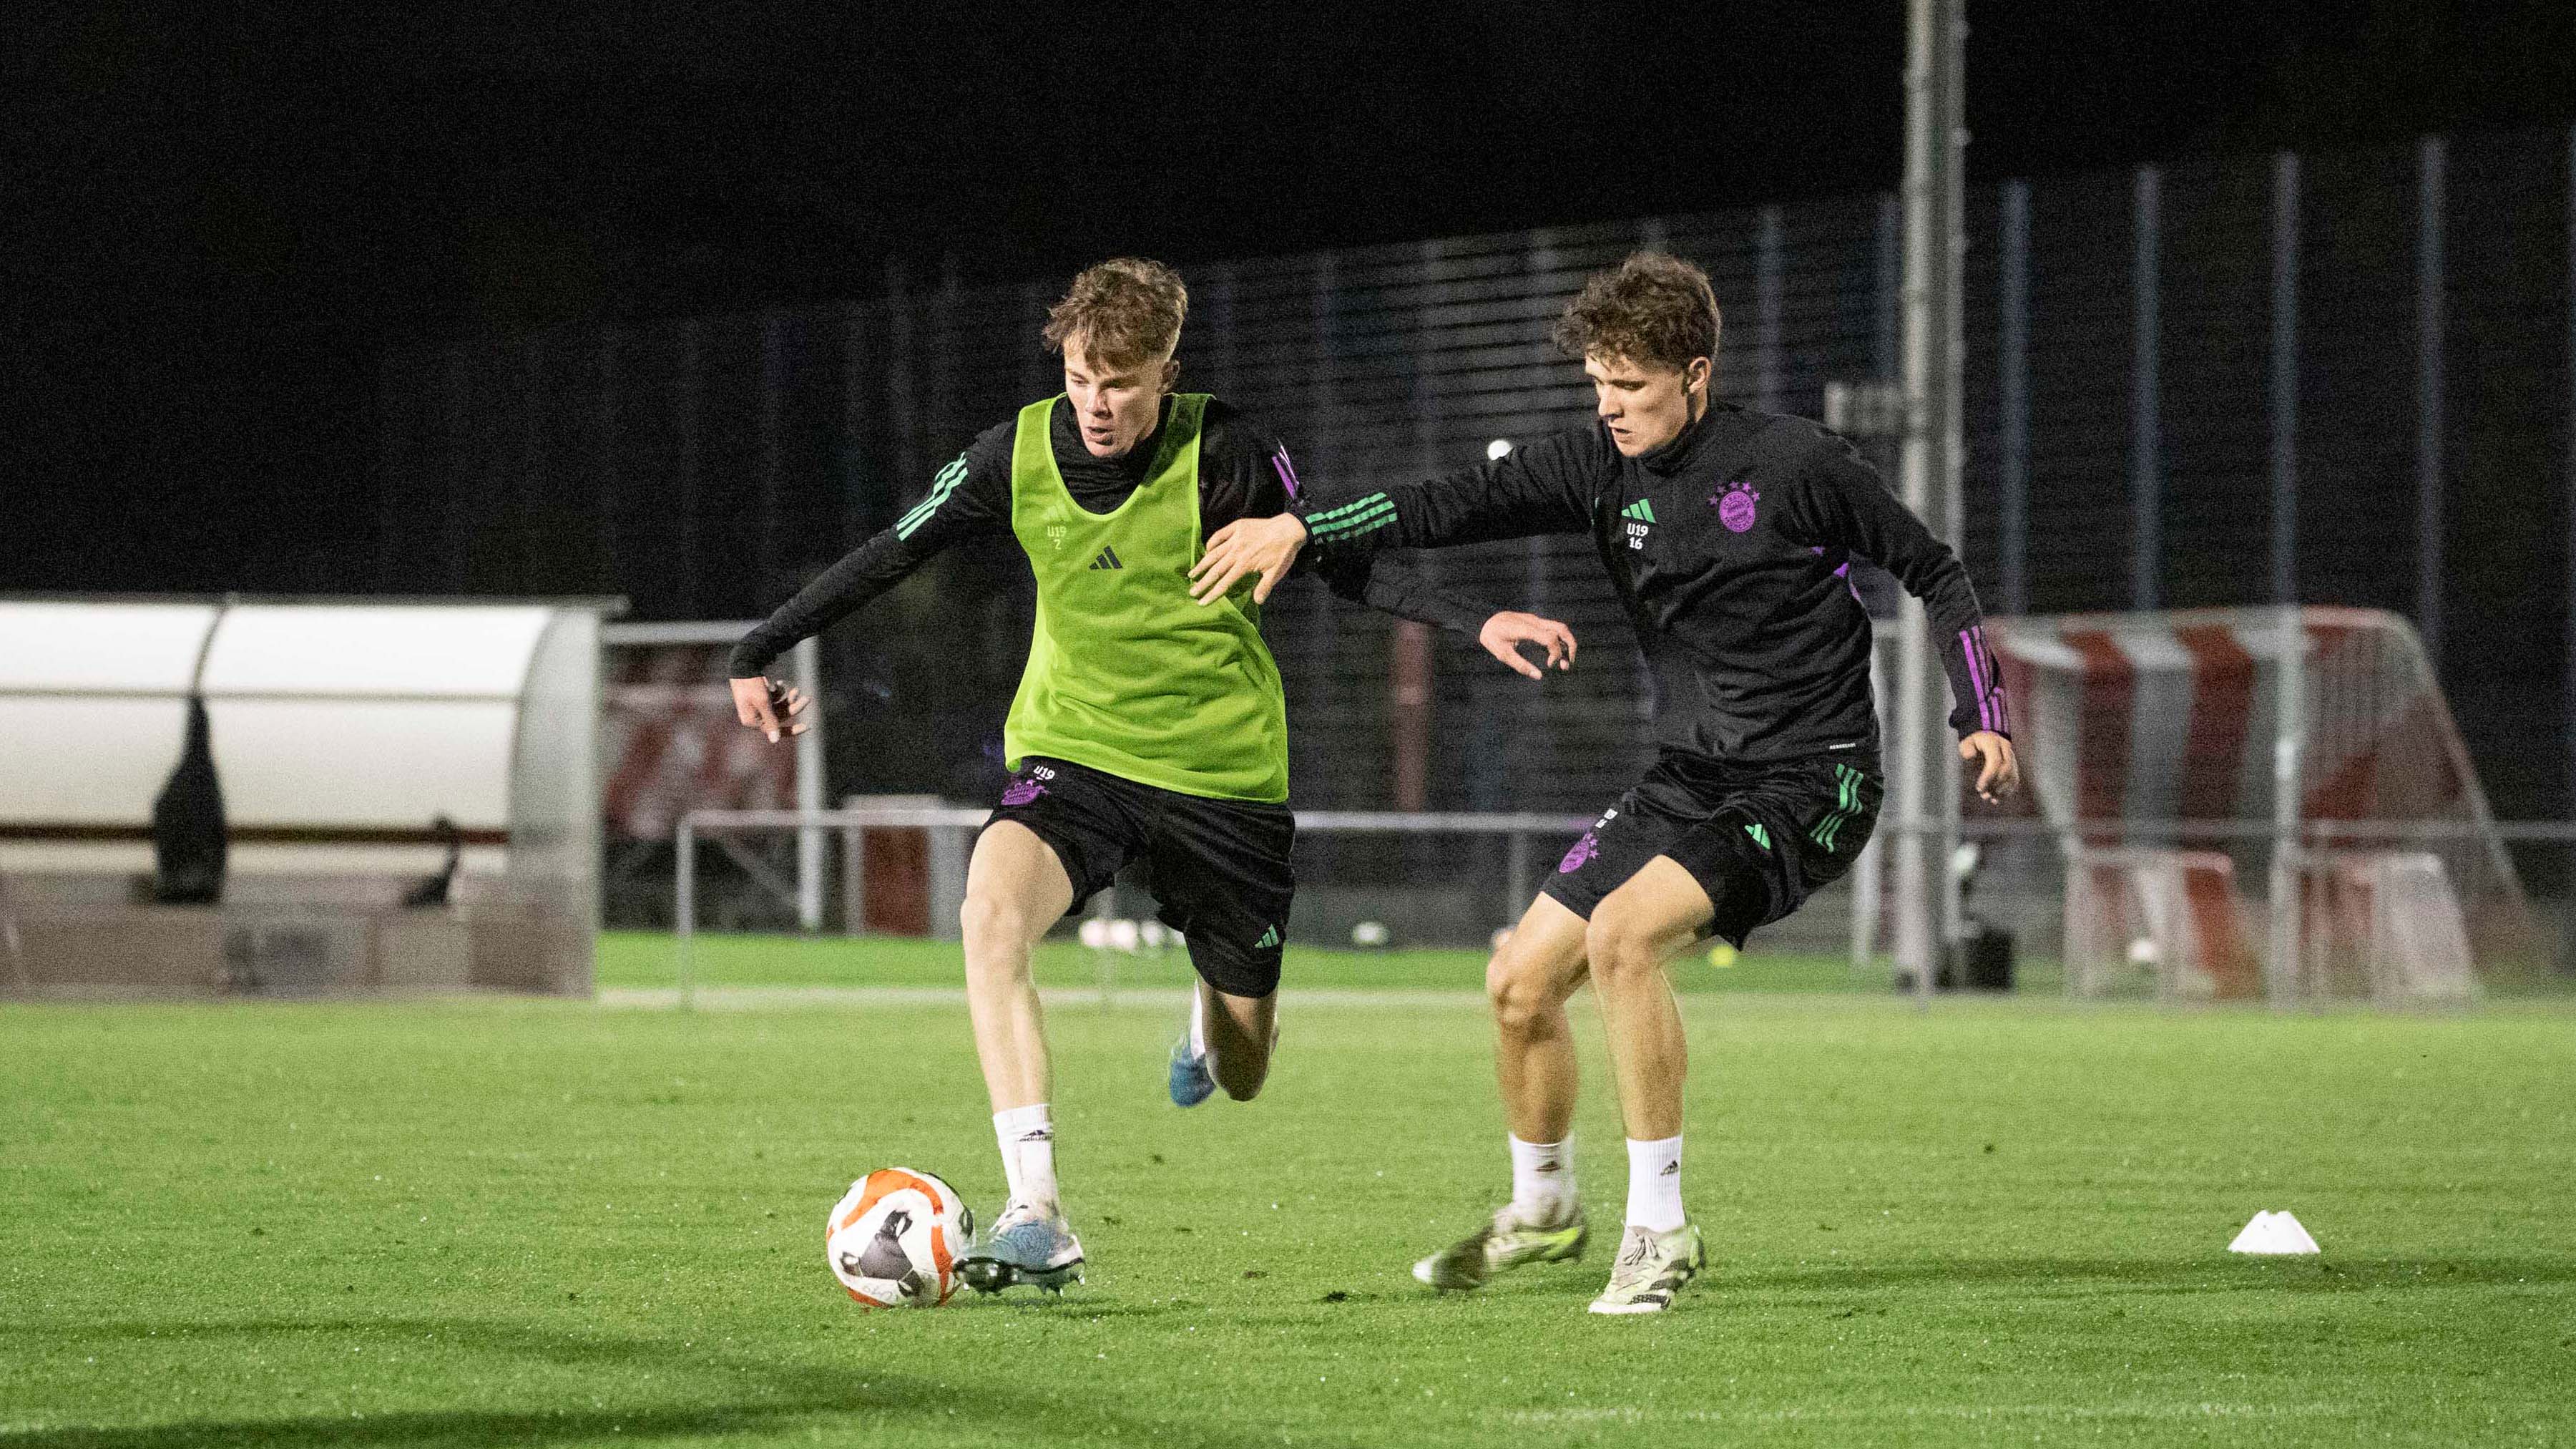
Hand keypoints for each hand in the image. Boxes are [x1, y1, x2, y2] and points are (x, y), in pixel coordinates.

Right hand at [730, 676, 810, 743]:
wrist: (743, 663)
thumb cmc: (752, 684)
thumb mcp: (763, 702)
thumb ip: (771, 721)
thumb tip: (775, 741)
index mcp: (752, 721)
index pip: (775, 730)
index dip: (792, 729)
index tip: (808, 726)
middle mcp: (754, 716)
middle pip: (779, 716)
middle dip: (793, 707)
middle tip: (807, 698)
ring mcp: (756, 706)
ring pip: (779, 706)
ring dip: (788, 698)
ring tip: (796, 689)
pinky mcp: (759, 697)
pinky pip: (774, 698)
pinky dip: (779, 691)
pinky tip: (780, 683)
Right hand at [1189, 514, 1307, 604]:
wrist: (1289, 529)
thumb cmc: (1284, 553)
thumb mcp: (1276, 572)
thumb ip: (1265, 586)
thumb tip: (1257, 602)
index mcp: (1245, 564)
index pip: (1224, 582)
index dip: (1212, 593)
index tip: (1202, 602)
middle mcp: (1237, 551)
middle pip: (1215, 569)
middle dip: (1202, 582)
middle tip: (1191, 592)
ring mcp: (1236, 538)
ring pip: (1213, 553)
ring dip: (1202, 564)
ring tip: (1191, 574)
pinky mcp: (1237, 527)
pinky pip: (1219, 535)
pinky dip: (1211, 543)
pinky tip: (1206, 550)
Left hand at [1478, 612, 1577, 679]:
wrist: (1484, 619)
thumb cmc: (1492, 637)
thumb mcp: (1502, 654)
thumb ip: (1521, 665)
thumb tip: (1539, 676)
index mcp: (1526, 628)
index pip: (1551, 638)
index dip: (1555, 653)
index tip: (1549, 666)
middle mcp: (1534, 621)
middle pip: (1562, 629)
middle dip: (1571, 646)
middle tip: (1569, 663)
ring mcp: (1535, 620)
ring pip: (1559, 627)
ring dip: (1567, 643)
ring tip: (1567, 660)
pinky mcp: (1534, 622)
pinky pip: (1552, 629)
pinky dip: (1558, 641)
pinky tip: (1556, 654)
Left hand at [1960, 731, 2018, 802]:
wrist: (1986, 733)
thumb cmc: (1973, 741)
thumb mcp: (1966, 742)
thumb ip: (1967, 748)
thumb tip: (1969, 756)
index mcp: (1993, 742)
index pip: (1995, 761)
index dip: (1988, 776)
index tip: (1979, 788)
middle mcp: (2005, 749)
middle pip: (2006, 769)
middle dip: (1996, 784)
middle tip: (1984, 795)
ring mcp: (2011, 756)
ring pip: (2013, 774)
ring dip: (2003, 789)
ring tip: (1992, 799)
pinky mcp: (2014, 764)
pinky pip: (2015, 777)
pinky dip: (2009, 789)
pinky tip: (2000, 798)